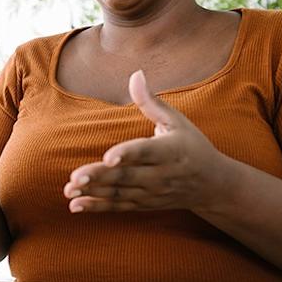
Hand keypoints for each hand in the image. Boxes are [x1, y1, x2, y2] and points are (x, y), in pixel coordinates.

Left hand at [63, 69, 234, 212]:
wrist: (213, 186)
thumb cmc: (192, 146)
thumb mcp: (178, 121)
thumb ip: (151, 102)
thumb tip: (135, 74)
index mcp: (169, 151)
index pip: (145, 152)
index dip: (126, 154)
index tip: (108, 157)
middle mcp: (160, 174)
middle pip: (126, 176)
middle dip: (100, 177)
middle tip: (75, 177)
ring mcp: (151, 192)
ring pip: (119, 193)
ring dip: (93, 193)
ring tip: (69, 190)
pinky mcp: (144, 204)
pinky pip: (119, 207)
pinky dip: (97, 207)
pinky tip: (76, 206)